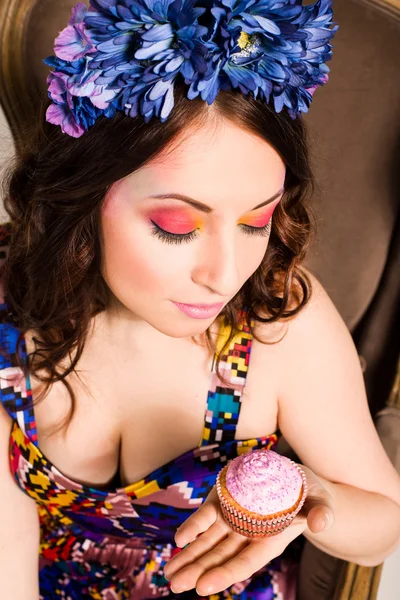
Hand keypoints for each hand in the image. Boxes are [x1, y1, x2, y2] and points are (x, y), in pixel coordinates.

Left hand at [163, 463, 334, 595]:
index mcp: (270, 541)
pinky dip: (192, 529)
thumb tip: (321, 523)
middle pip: (219, 558)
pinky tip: (178, 542)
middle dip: (197, 571)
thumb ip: (322, 512)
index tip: (203, 587)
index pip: (244, 563)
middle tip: (175, 586)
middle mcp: (248, 535)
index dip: (224, 574)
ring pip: (207, 543)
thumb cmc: (310, 493)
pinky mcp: (224, 504)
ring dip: (188, 558)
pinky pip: (205, 518)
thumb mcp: (321, 500)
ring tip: (169, 575)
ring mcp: (233, 520)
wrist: (294, 476)